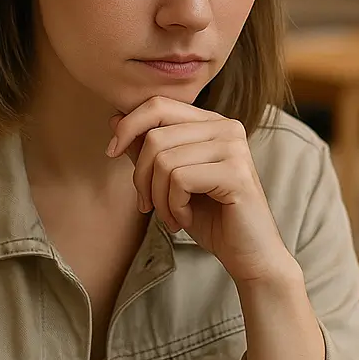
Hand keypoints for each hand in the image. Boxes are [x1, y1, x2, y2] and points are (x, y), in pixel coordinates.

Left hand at [107, 96, 296, 284]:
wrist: (247, 254)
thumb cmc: (210, 217)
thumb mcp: (169, 180)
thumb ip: (147, 148)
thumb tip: (115, 118)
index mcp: (212, 123)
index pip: (159, 105)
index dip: (128, 126)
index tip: (111, 152)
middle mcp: (226, 127)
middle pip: (156, 136)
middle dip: (141, 176)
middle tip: (147, 205)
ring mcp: (234, 148)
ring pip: (164, 160)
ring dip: (158, 197)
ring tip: (171, 216)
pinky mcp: (235, 173)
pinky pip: (180, 180)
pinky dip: (174, 206)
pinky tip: (186, 218)